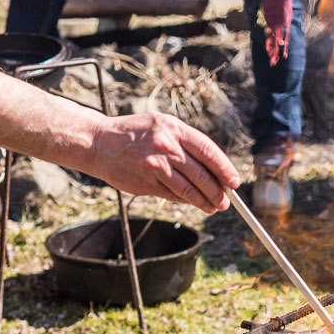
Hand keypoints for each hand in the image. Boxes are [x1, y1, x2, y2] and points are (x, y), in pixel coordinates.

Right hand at [87, 112, 240, 213]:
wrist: (98, 143)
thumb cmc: (135, 133)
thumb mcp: (162, 126)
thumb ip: (186, 143)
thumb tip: (214, 169)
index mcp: (173, 128)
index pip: (208, 151)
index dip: (225, 169)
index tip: (234, 182)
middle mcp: (165, 146)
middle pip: (201, 174)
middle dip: (218, 191)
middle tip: (226, 202)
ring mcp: (155, 166)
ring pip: (188, 189)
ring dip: (204, 202)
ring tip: (214, 207)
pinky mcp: (145, 183)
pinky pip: (172, 195)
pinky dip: (186, 201)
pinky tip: (193, 203)